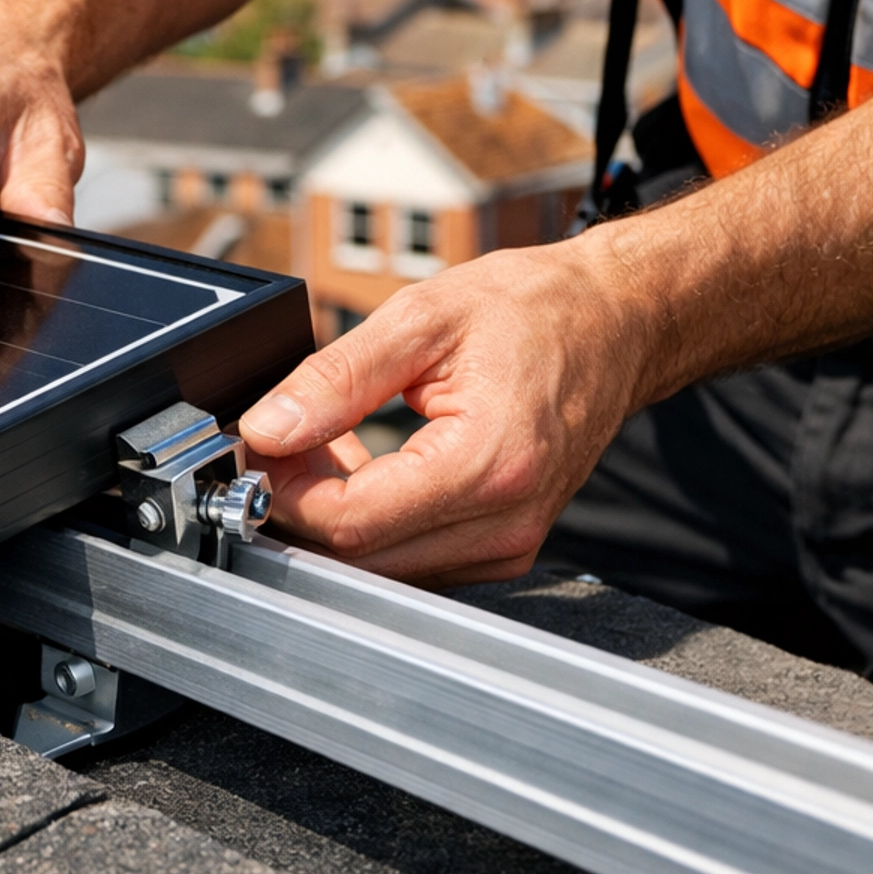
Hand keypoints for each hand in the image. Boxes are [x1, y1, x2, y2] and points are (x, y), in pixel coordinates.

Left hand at [238, 239, 648, 587]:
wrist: (614, 321)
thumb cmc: (536, 310)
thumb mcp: (422, 318)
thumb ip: (336, 379)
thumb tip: (269, 427)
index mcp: (489, 464)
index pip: (351, 522)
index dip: (286, 490)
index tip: (258, 447)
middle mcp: (506, 522)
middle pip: (361, 555)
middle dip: (305, 502)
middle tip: (285, 438)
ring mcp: (511, 544)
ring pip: (383, 564)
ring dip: (338, 514)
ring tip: (332, 440)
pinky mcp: (506, 548)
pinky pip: (414, 558)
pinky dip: (376, 521)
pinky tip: (370, 466)